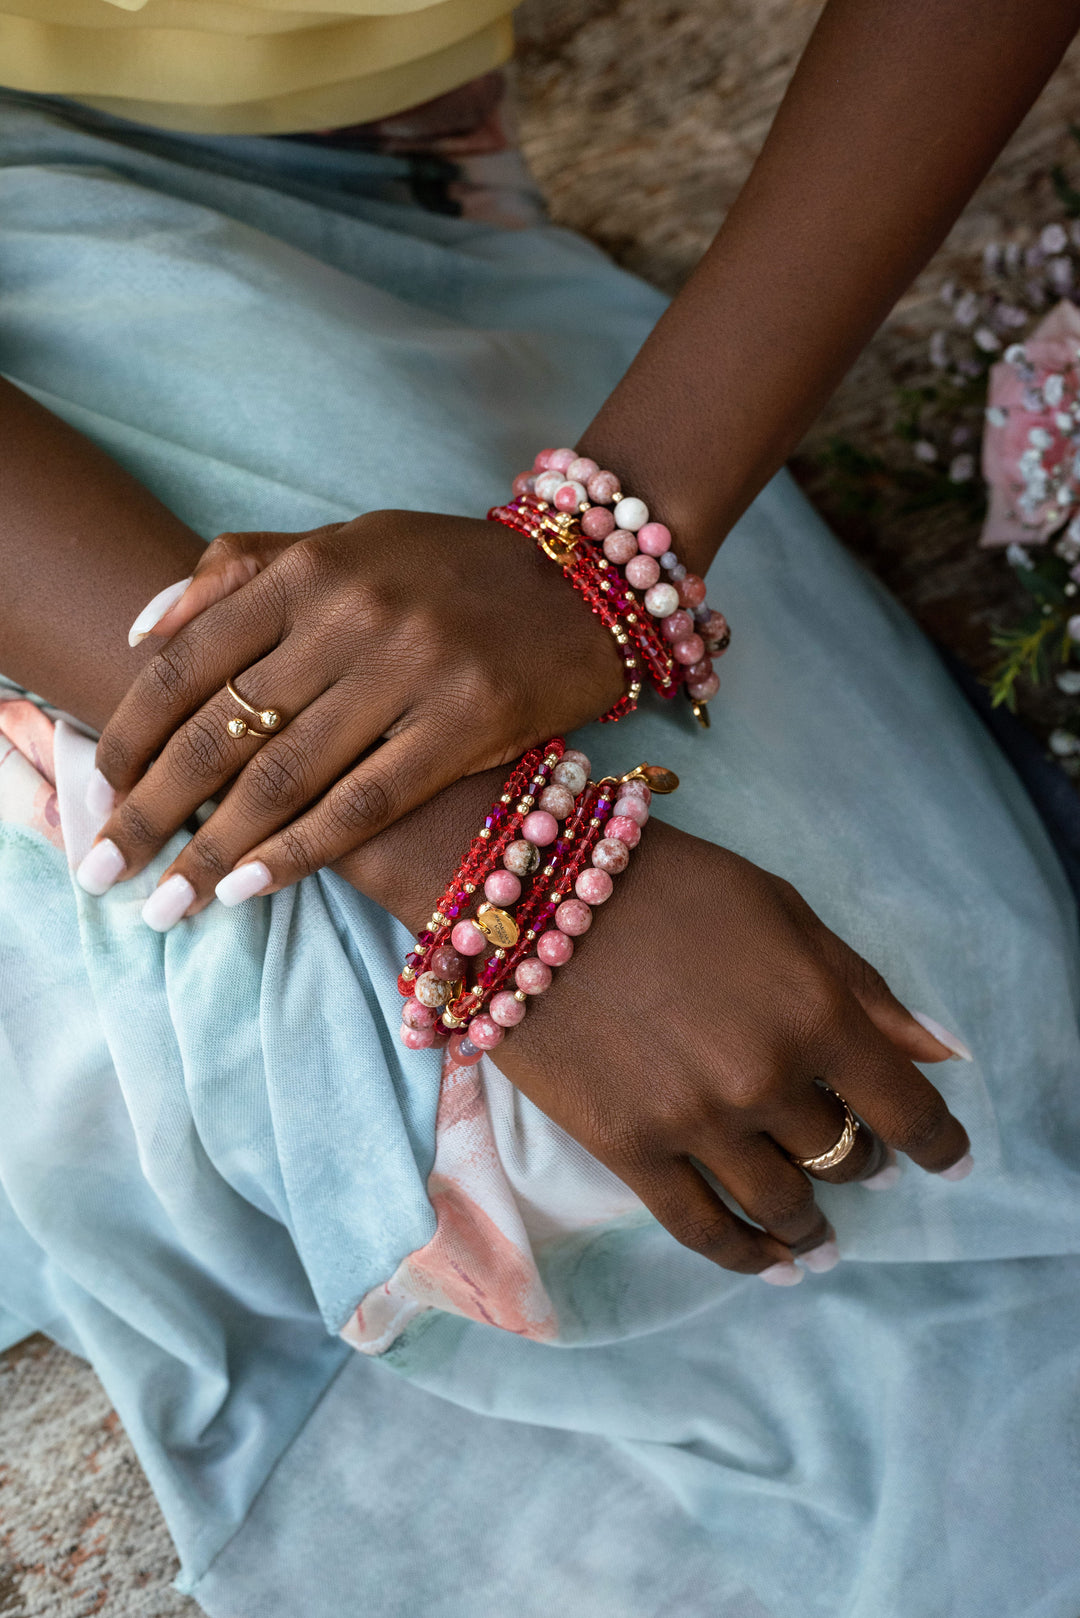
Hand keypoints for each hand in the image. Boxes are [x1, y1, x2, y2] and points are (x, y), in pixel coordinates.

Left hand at [83, 512, 621, 919]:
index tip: (101, 789)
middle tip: (105, 870)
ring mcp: (412, 670)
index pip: (190, 660)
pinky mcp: (467, 725)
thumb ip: (242, 571)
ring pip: (286, 777)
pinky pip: (365, 803)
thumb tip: (143, 635)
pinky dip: (301, 852)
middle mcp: (354, 616)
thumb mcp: (344, 542)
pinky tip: (251, 888)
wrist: (583, 583)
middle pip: (224, 730)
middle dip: (153, 810)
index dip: (134, 733)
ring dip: (215, 850)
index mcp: (311, 569)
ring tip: (168, 903)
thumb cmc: (447, 570)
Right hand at [479, 822, 971, 1276]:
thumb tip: (942, 1056)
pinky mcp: (628, 1150)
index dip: (941, 1144)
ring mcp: (696, 1121)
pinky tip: (770, 1264)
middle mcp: (766, 1077)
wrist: (532, 893)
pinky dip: (746, 1256)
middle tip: (854, 1159)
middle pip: (843, 1156)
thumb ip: (864, 988)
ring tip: (818, 1236)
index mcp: (816, 1010)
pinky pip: (703, 1230)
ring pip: (782, 1204)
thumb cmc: (668, 885)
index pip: (907, 1108)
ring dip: (811, 1224)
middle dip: (859, 1161)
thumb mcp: (781, 910)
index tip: (953, 1162)